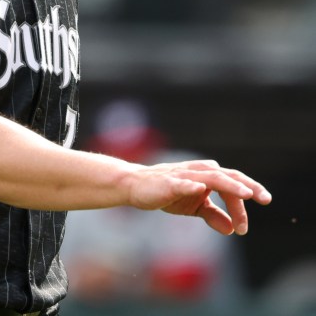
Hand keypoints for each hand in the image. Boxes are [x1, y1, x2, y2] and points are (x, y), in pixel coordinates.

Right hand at [126, 159, 271, 235]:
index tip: (243, 229)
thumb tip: (232, 229)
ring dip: (229, 184)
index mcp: (207, 176)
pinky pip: (182, 183)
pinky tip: (200, 189)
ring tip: (245, 193)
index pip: (232, 187)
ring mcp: (184, 175)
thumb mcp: (194, 207)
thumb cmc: (167, 193)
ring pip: (211, 176)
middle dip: (248, 186)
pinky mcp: (168, 182)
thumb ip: (213, 215)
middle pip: (228, 176)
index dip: (242, 206)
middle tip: (265, 199)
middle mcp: (199, 171)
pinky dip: (191, 185)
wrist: (137, 187)